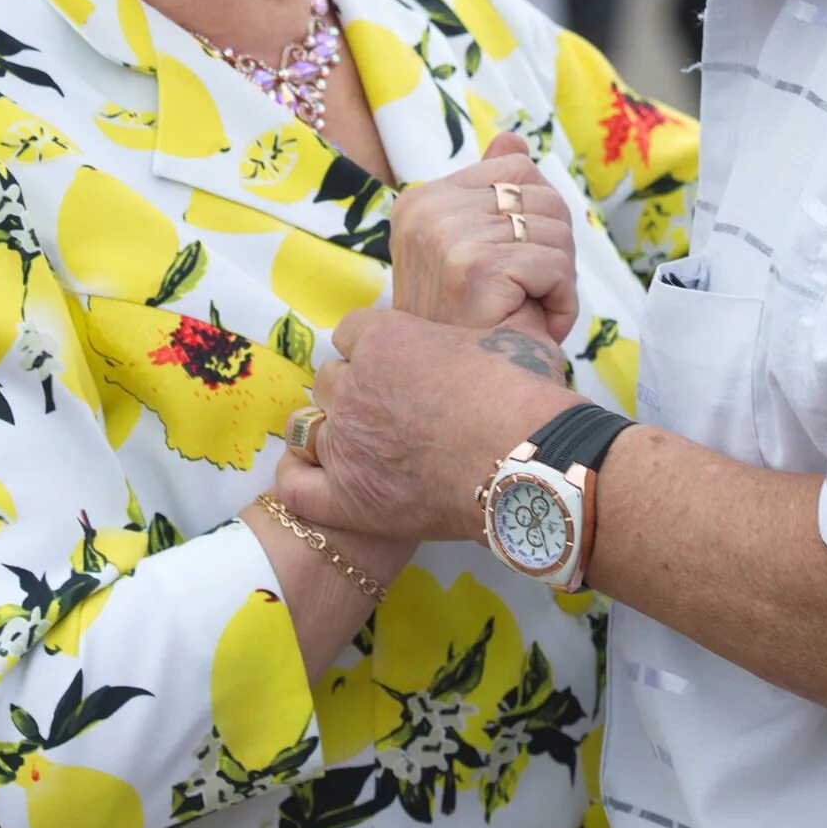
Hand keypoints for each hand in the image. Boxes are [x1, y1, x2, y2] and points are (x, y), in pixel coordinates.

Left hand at [276, 307, 581, 544]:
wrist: (530, 461)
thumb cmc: (526, 396)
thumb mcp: (507, 337)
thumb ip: (475, 331)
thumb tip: (490, 335)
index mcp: (385, 338)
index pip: (354, 332)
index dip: (376, 348)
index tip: (399, 363)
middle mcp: (354, 386)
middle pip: (331, 379)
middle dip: (357, 388)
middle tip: (395, 409)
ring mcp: (347, 442)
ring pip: (311, 425)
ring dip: (336, 430)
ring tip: (366, 444)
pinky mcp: (348, 496)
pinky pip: (297, 485)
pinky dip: (299, 477)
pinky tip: (318, 475)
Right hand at [389, 130, 577, 346]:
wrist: (452, 392)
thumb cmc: (467, 325)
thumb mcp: (471, 249)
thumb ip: (489, 191)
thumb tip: (511, 137)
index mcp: (421, 199)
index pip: (516, 167)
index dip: (538, 216)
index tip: (519, 262)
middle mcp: (426, 209)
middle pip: (542, 195)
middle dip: (555, 246)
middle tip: (534, 291)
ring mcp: (446, 237)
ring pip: (555, 228)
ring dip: (561, 277)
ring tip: (534, 310)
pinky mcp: (475, 267)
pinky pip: (555, 263)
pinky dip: (563, 299)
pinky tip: (538, 323)